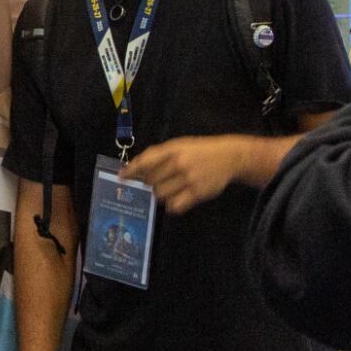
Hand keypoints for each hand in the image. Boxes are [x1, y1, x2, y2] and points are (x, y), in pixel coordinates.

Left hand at [122, 135, 260, 215]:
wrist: (229, 157)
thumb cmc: (200, 151)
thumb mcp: (180, 145)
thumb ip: (159, 154)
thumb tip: (135, 167)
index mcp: (173, 149)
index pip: (145, 161)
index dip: (131, 170)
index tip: (121, 177)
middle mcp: (179, 163)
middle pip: (151, 181)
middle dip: (151, 183)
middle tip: (160, 181)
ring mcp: (188, 178)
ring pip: (160, 194)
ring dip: (161, 194)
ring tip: (171, 189)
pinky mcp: (197, 193)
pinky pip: (175, 205)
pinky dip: (172, 205)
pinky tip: (177, 199)